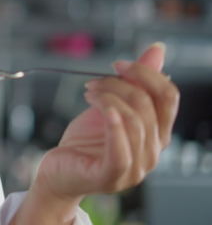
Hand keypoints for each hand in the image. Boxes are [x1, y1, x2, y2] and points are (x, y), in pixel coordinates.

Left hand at [11, 42, 179, 224]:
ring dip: (108, 99)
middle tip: (93, 82)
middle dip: (118, 85)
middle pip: (148, 105)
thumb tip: (158, 49)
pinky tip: (105, 111)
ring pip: (134, 122)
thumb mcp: (110, 105)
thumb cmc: (86, 141)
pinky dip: (115, 128)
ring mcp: (135, 168)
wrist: (59, 169)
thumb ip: (135, 82)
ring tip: (88, 93)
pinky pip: (121, 153)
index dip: (146, 73)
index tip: (118, 64)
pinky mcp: (112, 177)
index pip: (168, 97)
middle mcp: (153, 152)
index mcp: (157, 133)